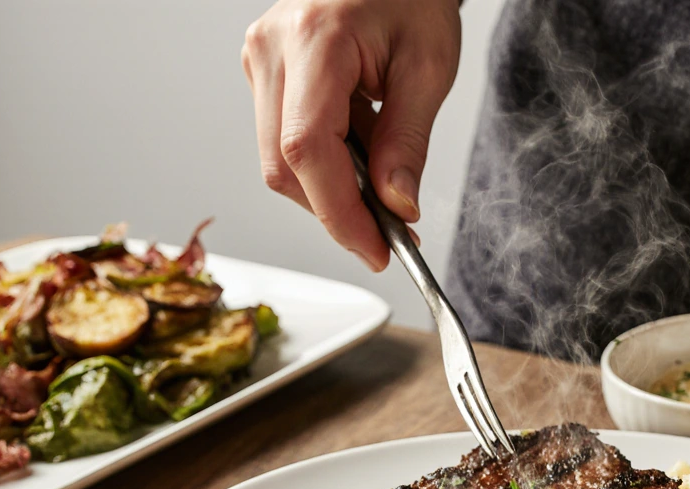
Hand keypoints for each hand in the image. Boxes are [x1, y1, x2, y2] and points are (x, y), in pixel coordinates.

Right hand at [241, 0, 460, 270]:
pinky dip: (326, 168)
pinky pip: (285, 146)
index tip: (376, 249)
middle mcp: (272, 49)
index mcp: (313, 38)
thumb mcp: (428, 68)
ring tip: (382, 176)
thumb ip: (408, 143)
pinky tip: (361, 152)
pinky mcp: (265, 75)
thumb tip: (397, 208)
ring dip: (334, 191)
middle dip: (339, 212)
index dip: (340, 213)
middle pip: (286, 168)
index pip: (307, 149)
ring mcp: (261, 61)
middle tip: (390, 231)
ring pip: (281, 166)